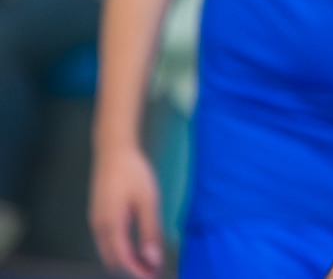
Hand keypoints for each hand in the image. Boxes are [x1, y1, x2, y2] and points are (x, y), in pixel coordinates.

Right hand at [89, 144, 163, 278]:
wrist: (113, 150)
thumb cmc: (133, 172)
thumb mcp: (147, 201)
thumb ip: (149, 230)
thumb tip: (153, 258)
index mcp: (111, 224)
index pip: (123, 258)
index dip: (137, 271)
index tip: (152, 277)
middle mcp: (99, 226)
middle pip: (113, 258)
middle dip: (131, 268)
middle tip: (152, 272)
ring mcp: (96, 220)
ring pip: (108, 250)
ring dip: (126, 259)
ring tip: (147, 262)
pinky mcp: (98, 213)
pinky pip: (107, 240)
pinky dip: (120, 248)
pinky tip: (134, 246)